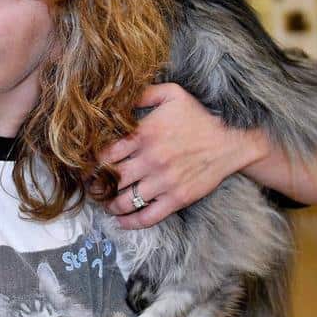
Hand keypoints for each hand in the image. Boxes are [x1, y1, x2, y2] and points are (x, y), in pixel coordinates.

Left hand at [98, 83, 265, 229]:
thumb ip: (143, 93)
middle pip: (111, 179)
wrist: (230, 142)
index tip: (86, 167)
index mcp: (144, 135)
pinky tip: (121, 221)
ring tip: (104, 203)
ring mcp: (163, 181)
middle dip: (96, 186)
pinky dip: (130, 222)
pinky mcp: (177, 198)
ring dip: (109, 205)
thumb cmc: (198, 117)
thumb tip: (118, 96)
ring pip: (125, 200)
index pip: (105, 153)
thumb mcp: (172, 94)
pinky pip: (148, 216)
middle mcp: (151, 160)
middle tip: (91, 188)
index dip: (91, 163)